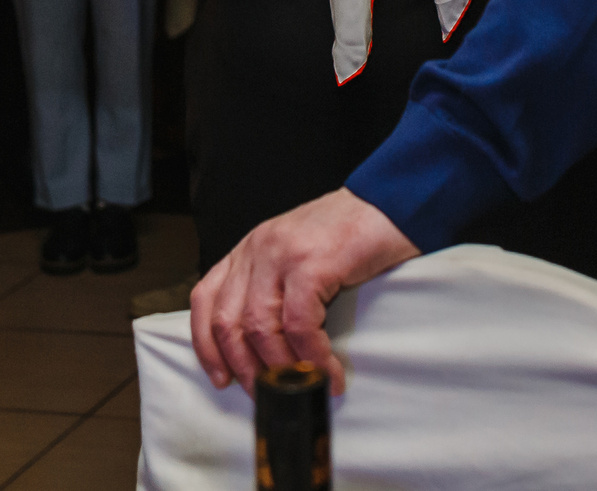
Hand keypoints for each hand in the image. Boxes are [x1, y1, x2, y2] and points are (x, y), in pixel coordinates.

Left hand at [190, 189, 417, 395]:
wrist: (390, 204)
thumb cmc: (350, 235)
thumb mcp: (296, 256)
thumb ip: (274, 288)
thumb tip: (265, 350)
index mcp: (249, 248)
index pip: (206, 299)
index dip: (207, 346)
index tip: (222, 378)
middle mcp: (257, 248)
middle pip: (228, 321)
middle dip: (245, 367)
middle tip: (269, 392)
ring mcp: (281, 254)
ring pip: (260, 327)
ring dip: (281, 368)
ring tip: (304, 386)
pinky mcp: (311, 264)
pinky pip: (299, 325)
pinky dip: (312, 356)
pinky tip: (331, 371)